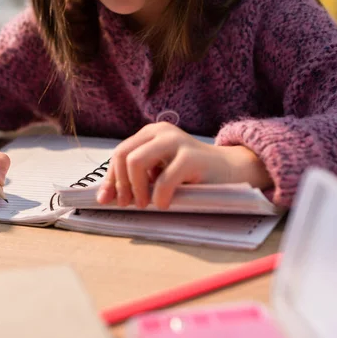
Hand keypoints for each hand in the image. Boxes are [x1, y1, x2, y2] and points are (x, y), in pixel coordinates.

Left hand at [96, 122, 272, 208]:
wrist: (231, 170)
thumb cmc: (192, 175)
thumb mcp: (160, 172)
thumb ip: (136, 178)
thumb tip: (105, 197)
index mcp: (150, 134)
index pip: (119, 153)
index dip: (110, 179)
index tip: (106, 200)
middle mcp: (160, 132)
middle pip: (123, 156)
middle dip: (121, 184)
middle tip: (128, 204)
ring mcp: (176, 142)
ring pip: (136, 162)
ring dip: (136, 189)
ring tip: (145, 204)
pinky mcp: (191, 157)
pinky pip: (163, 180)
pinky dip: (159, 197)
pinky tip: (164, 204)